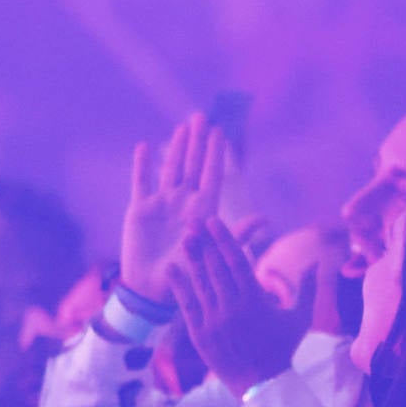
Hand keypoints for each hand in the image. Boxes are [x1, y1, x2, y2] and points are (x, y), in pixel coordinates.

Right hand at [121, 112, 225, 303]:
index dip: (215, 154)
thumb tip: (265, 220)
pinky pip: (141, 182)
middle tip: (201, 117)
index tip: (219, 132)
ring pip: (170, 169)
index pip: (211, 175)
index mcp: (202, 210)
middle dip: (197, 142)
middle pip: (192, 166)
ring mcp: (162, 204)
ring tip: (182, 127)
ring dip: (175, 148)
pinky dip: (142, 165)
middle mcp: (183, 203)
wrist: (153, 289)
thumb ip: (236, 233)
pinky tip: (144, 147)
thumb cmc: (188, 275)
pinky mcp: (139, 209)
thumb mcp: (213, 252)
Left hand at [167, 217, 315, 397]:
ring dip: (191, 258)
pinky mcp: (200, 334)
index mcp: (256, 300)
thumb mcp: (301, 317)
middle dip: (204, 241)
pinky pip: (187, 304)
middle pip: (216, 267)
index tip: (215, 220)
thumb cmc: (284, 347)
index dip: (224, 239)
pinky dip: (179, 285)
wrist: (263, 384)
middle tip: (193, 219)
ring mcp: (214, 321)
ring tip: (184, 237)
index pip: (237, 261)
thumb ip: (307, 287)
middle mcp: (233, 307)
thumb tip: (318, 261)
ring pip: (201, 283)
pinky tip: (172, 267)